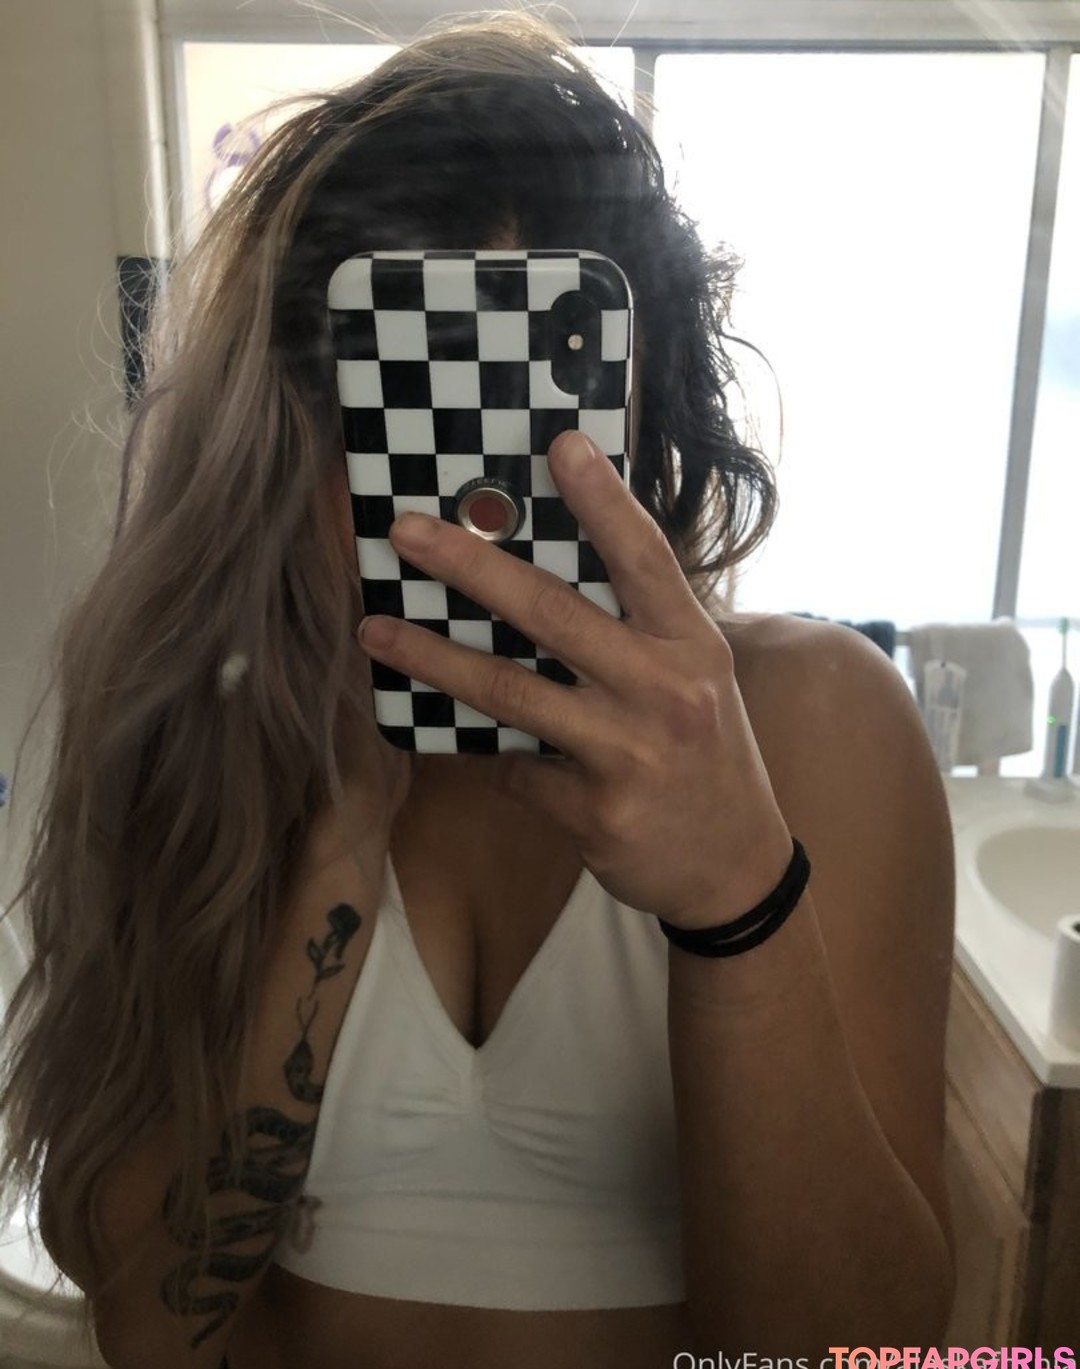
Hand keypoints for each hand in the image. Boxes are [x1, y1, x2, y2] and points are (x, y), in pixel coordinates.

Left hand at [357, 430, 792, 927]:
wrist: (733, 867)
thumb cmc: (706, 756)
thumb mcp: (695, 681)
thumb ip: (637, 633)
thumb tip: (542, 581)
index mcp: (691, 645)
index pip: (645, 558)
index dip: (603, 500)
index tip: (559, 444)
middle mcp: (664, 689)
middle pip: (553, 613)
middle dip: (471, 566)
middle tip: (407, 531)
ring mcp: (629, 752)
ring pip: (510, 690)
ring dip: (433, 658)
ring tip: (375, 630)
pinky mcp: (594, 810)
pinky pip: (511, 765)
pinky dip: (475, 746)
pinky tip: (442, 732)